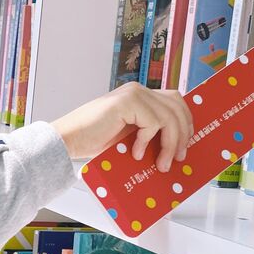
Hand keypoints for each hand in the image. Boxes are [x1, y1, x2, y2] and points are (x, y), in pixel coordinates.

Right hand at [51, 83, 192, 171]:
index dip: (185, 121)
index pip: (174, 100)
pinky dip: (148, 141)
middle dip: (183, 133)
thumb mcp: (129, 135)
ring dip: (170, 143)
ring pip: (169, 116)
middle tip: (179, 156)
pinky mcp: (127, 102)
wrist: (67, 140)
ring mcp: (133, 94)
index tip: (186, 143)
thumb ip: (148, 132)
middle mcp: (137, 90)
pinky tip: (136, 153)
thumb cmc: (92, 140)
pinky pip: (153, 123)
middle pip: (177, 105)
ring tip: (162, 163)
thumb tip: (174, 147)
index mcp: (138, 95)